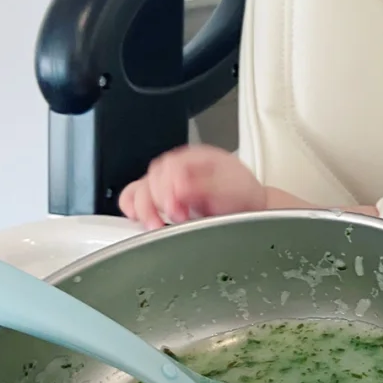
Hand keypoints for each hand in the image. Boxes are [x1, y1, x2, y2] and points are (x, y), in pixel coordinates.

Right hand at [118, 146, 266, 229]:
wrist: (249, 207)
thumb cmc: (242, 195)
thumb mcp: (230, 187)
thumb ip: (205, 186)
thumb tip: (180, 188)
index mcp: (194, 158)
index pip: (170, 166)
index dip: (170, 188)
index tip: (180, 209)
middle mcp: (176, 168)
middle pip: (151, 179)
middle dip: (158, 202)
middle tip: (177, 217)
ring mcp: (165, 182)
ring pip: (139, 189)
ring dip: (144, 209)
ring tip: (157, 224)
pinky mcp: (160, 198)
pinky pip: (134, 198)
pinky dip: (133, 208)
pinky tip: (140, 219)